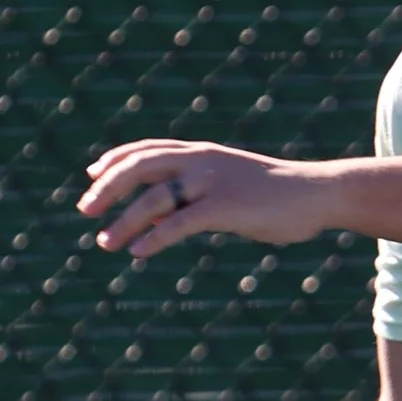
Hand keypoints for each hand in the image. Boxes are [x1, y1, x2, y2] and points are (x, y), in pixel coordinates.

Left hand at [81, 138, 333, 260]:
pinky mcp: (226, 207)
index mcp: (201, 152)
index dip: (115, 160)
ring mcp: (212, 182)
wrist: (316, 193)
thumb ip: (194, 194)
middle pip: (139, 166)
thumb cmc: (273, 194)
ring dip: (124, 221)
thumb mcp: (228, 186)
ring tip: (106, 242)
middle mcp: (201, 161)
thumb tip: (159, 214)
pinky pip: (180, 222)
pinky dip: (155, 236)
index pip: (146, 149)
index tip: (92, 175)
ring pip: (154, 198)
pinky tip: (138, 251)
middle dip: (107, 188)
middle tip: (86, 209)